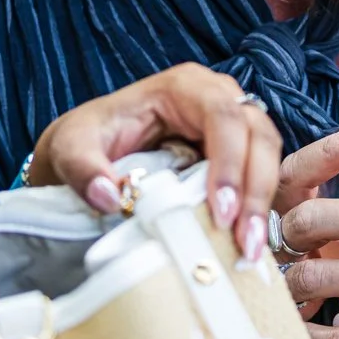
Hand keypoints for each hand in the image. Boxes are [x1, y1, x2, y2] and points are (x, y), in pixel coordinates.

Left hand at [28, 63, 282, 265]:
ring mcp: (232, 129)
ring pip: (268, 158)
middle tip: (245, 243)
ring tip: (248, 252)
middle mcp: (217, 100)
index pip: (221, 115)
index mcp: (183, 87)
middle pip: (258, 136)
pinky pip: (261, 180)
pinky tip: (249, 247)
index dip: (229, 162)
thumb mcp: (69, 148)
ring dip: (262, 205)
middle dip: (255, 190)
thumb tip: (111, 197)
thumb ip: (81, 168)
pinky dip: (259, 211)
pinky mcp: (236, 159)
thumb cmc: (84, 140)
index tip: (221, 212)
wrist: (87, 154)